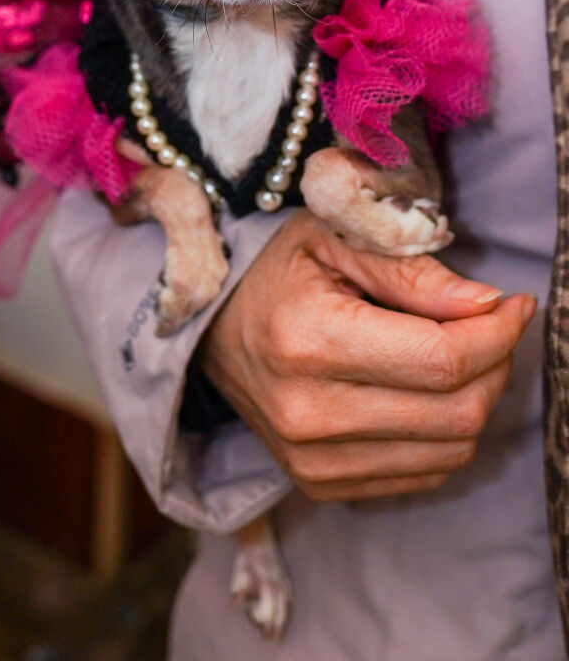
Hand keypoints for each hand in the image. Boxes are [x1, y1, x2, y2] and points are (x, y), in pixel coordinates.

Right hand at [201, 211, 536, 501]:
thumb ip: (411, 270)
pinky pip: (423, 476)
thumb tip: (487, 304)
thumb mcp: (335, 240)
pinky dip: (443, 435)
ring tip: (458, 355)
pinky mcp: (318, 483)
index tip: (513, 305)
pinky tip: (425, 392)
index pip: (441, 359)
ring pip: (449, 451)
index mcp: (308, 338)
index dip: (497, 334)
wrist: (211, 328)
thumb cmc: (277, 270)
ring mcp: (310, 458)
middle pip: (455, 412)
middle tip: (490, 326)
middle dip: (494, 365)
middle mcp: (307, 412)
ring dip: (475, 401)